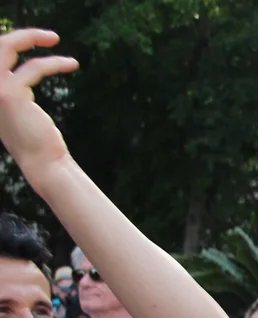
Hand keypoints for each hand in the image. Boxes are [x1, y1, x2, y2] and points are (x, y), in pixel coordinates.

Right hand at [0, 30, 77, 183]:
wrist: (42, 163)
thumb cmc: (38, 141)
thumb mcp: (22, 110)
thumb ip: (17, 90)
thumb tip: (29, 71)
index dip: (13, 44)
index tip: (37, 43)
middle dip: (22, 35)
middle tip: (51, 37)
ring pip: (6, 46)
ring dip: (31, 37)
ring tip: (56, 39)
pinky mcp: (10, 93)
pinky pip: (34, 67)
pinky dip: (54, 63)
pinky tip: (72, 64)